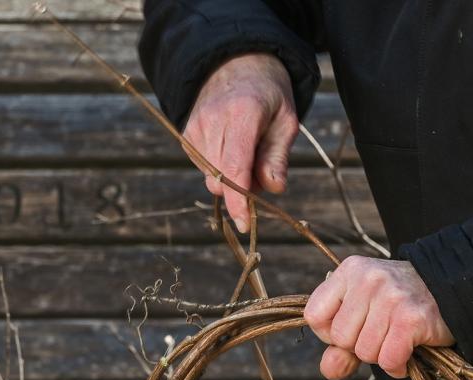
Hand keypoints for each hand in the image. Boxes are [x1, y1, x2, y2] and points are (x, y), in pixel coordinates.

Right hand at [183, 53, 298, 232]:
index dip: (238, 200)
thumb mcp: (286, 120)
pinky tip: (231, 148)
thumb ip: (278, 156)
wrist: (236, 63)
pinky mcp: (187, 135)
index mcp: (242, 113)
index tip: (244, 223)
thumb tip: (273, 189)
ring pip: (211, 178)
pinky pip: (204, 170)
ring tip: (249, 153)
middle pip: (221, 179)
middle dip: (242, 191)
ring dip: (232, 180)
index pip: (234, 168)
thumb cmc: (268, 95)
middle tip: (264, 173)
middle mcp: (212, 120)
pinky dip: (220, 170)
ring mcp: (195, 127)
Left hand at [303, 256, 454, 379]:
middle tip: (382, 333)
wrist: (452, 290)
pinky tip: (407, 354)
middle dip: (358, 346)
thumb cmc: (400, 303)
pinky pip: (389, 360)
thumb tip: (328, 370)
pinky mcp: (411, 319)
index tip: (354, 328)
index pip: (314, 316)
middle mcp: (368, 279)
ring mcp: (390, 297)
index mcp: (350, 271)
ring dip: (381, 356)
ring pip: (365, 352)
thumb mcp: (364, 312)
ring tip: (397, 339)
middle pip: (340, 338)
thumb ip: (340, 344)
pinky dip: (397, 367)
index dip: (329, 333)